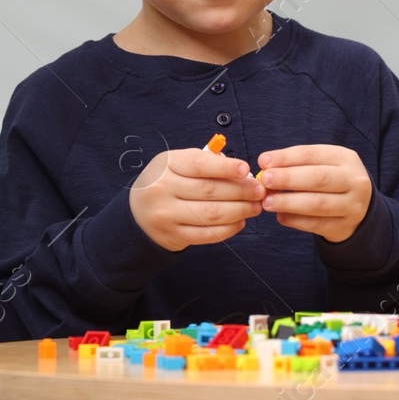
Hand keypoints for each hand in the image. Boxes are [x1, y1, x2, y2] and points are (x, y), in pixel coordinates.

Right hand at [129, 148, 264, 251]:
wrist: (138, 214)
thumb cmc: (166, 182)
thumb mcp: (177, 163)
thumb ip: (206, 163)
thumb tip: (242, 173)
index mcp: (166, 165)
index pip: (199, 164)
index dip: (225, 167)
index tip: (246, 169)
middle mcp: (163, 189)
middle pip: (209, 191)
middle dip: (241, 191)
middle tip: (260, 191)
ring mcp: (167, 215)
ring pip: (211, 214)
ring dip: (239, 210)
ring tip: (255, 206)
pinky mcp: (174, 236)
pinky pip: (207, 234)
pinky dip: (228, 228)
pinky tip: (240, 221)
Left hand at [257, 145, 372, 242]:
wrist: (359, 207)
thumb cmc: (332, 181)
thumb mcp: (322, 165)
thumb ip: (297, 165)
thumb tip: (265, 167)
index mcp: (345, 159)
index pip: (313, 154)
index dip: (286, 157)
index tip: (263, 162)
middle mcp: (354, 181)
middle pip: (319, 178)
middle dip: (288, 179)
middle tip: (265, 180)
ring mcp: (352, 205)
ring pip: (318, 204)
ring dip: (289, 202)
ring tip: (267, 202)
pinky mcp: (345, 226)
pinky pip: (317, 224)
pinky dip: (295, 220)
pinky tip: (280, 216)